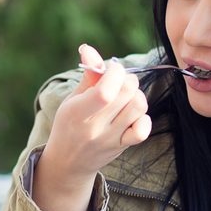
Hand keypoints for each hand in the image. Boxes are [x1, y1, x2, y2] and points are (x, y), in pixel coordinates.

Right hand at [33, 44, 151, 210]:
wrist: (68, 162)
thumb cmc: (69, 124)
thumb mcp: (73, 99)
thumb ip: (87, 75)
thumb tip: (88, 48)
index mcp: (78, 112)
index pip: (106, 90)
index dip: (115, 71)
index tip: (110, 69)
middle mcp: (95, 127)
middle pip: (127, 93)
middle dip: (127, 78)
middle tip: (119, 81)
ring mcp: (111, 138)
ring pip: (138, 106)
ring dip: (136, 95)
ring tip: (125, 97)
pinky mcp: (122, 147)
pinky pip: (143, 131)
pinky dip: (143, 118)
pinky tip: (132, 115)